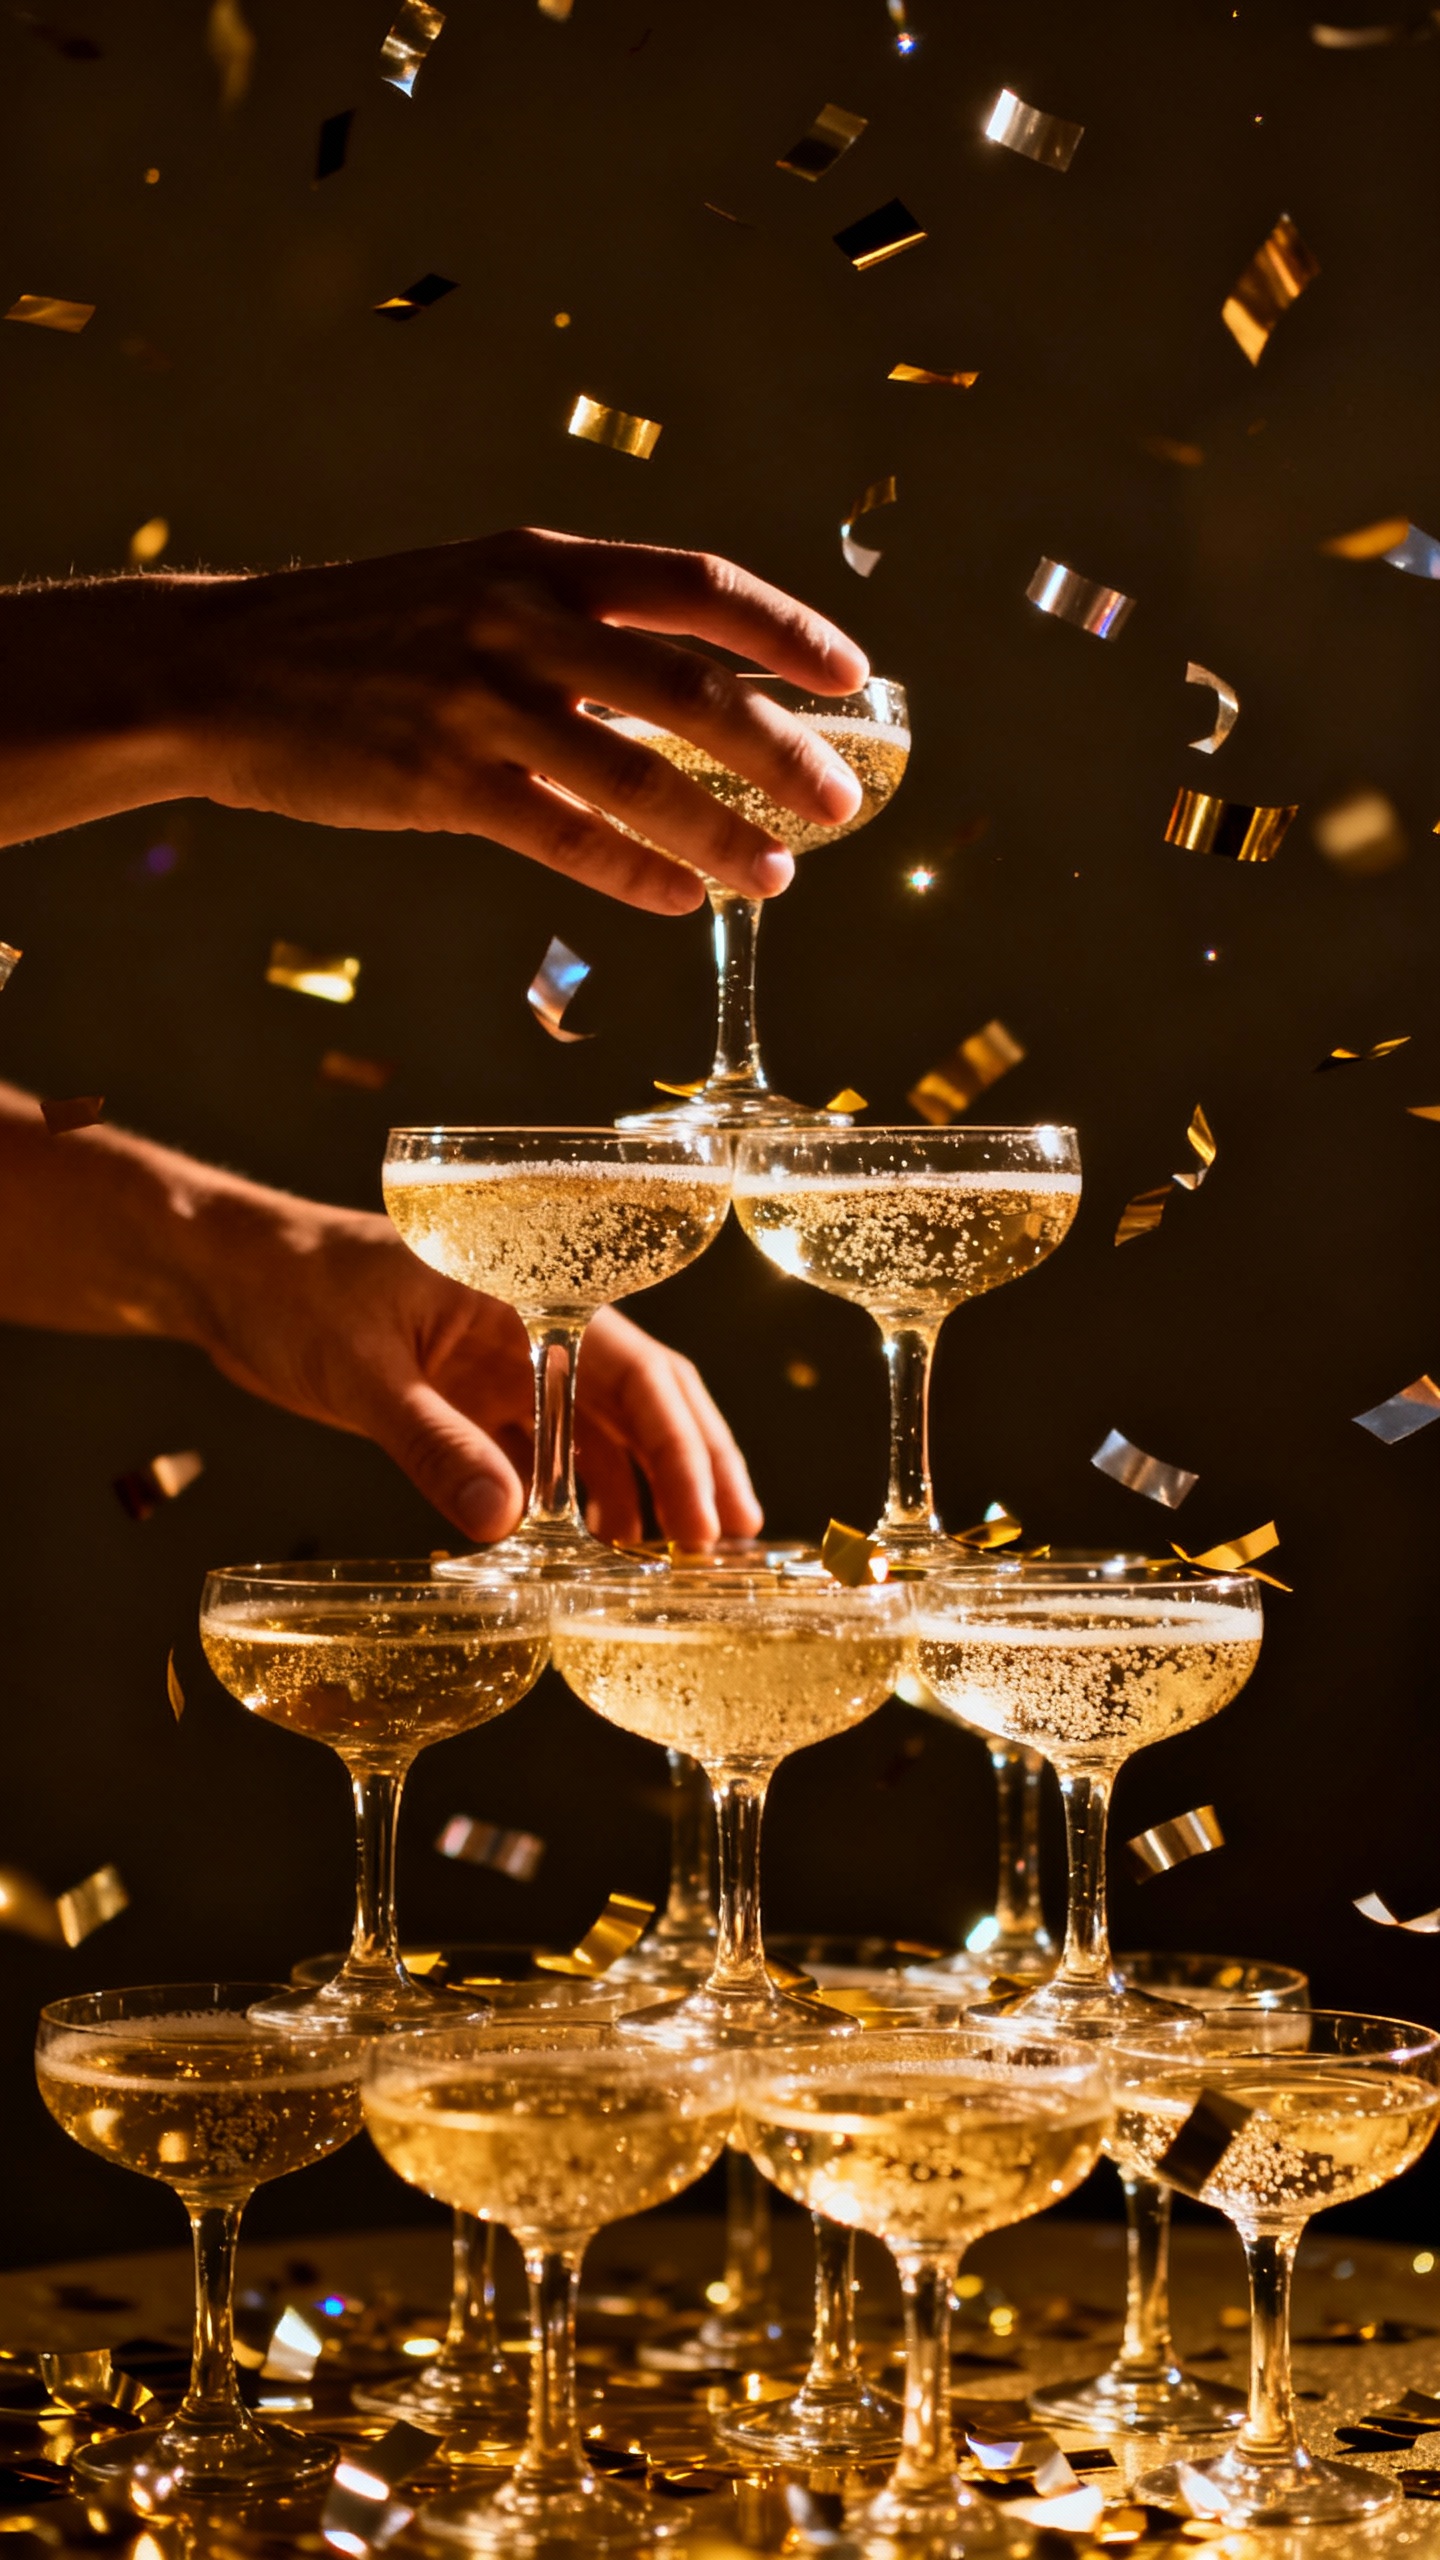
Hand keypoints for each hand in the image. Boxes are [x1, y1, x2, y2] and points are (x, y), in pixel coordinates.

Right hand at [183, 529, 869, 911]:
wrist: (217, 669)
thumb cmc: (360, 638)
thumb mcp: (473, 587)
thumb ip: (574, 626)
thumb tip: (687, 688)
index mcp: (542, 561)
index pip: (698, 586)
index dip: (786, 631)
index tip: (852, 674)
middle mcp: (522, 620)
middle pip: (692, 690)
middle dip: (782, 751)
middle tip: (842, 801)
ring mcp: (481, 701)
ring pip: (640, 777)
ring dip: (723, 832)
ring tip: (777, 876)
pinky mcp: (439, 780)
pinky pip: (564, 837)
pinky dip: (635, 873)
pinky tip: (682, 901)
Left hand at [198, 1195, 760, 1546]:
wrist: (232, 1278)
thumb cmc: (296, 1290)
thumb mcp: (363, 1371)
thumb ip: (432, 1442)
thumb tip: (502, 1524)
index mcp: (530, 1291)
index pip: (635, 1371)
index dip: (679, 1450)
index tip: (701, 1522)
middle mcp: (535, 1327)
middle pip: (642, 1400)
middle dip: (691, 1471)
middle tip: (727, 1547)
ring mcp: (507, 1366)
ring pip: (598, 1432)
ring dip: (638, 1492)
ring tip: (671, 1563)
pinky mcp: (473, 1400)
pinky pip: (543, 1454)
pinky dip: (572, 1500)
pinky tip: (591, 1550)